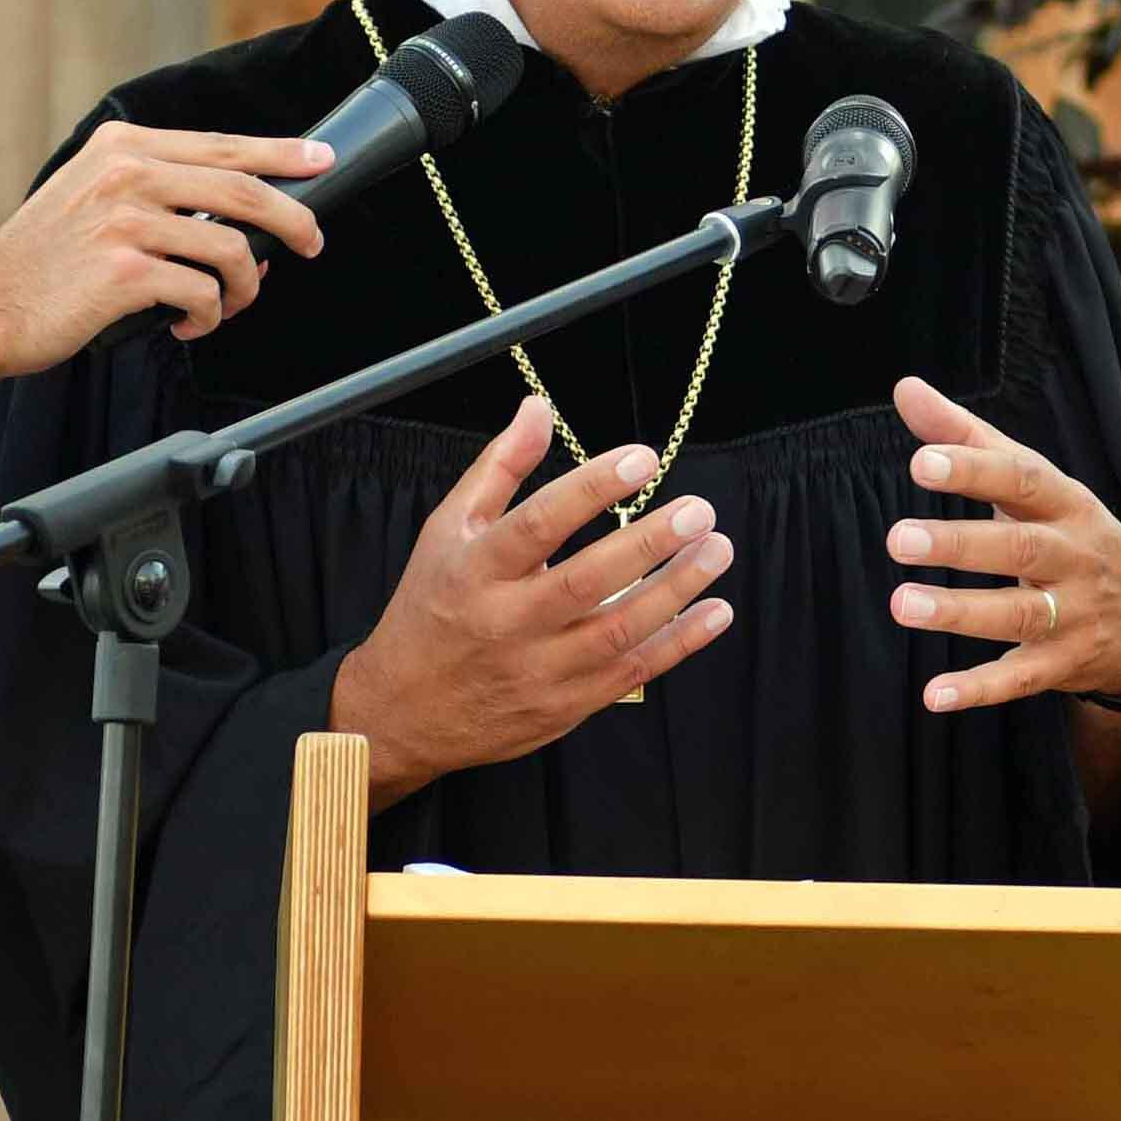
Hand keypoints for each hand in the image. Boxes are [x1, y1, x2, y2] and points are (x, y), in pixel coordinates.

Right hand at [0, 124, 334, 510]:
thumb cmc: (43, 262)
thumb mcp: (90, 195)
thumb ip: (150, 185)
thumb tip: (228, 205)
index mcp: (123, 147)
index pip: (222, 145)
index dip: (281, 154)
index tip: (321, 161)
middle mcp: (126, 173)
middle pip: (242, 189)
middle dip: (292, 220)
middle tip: (311, 245)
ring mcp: (126, 220)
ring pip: (231, 248)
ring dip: (245, 287)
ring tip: (228, 305)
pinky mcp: (126, 272)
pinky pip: (203, 294)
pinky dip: (207, 316)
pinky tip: (187, 323)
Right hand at [327, 399, 734, 800]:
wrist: (403, 711)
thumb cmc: (432, 608)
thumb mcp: (448, 530)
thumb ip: (498, 468)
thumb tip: (537, 408)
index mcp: (475, 570)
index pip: (539, 523)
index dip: (592, 488)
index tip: (642, 460)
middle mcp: (506, 621)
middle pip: (586, 581)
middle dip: (650, 543)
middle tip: (700, 511)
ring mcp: (538, 669)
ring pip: (618, 630)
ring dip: (677, 590)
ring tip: (716, 550)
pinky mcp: (565, 706)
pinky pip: (631, 672)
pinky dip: (678, 643)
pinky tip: (713, 611)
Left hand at [887, 378, 1120, 714]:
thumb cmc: (1071, 535)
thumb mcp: (1035, 485)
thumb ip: (969, 439)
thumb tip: (904, 388)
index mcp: (1067, 504)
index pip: (1024, 480)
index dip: (975, 471)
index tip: (922, 461)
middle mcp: (1076, 556)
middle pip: (1020, 548)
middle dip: (960, 543)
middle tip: (898, 538)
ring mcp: (1075, 613)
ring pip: (1018, 614)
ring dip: (960, 612)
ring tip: (902, 604)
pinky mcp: (1065, 663)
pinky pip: (1021, 678)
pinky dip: (980, 688)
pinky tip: (934, 695)